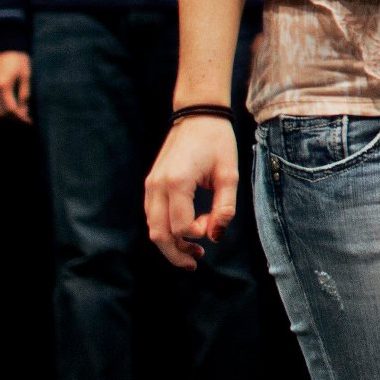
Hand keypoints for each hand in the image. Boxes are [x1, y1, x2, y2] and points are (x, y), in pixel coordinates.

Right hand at [0, 51, 31, 122]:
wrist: (8, 46)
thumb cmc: (20, 60)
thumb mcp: (26, 77)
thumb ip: (24, 94)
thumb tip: (24, 110)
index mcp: (3, 86)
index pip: (11, 109)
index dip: (20, 117)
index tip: (29, 122)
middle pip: (2, 111)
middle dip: (14, 118)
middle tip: (26, 120)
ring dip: (7, 115)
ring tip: (21, 115)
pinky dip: (1, 108)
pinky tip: (12, 108)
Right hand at [143, 116, 240, 269]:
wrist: (197, 115)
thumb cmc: (217, 141)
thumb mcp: (229, 174)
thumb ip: (224, 207)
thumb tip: (215, 236)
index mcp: (177, 182)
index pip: (180, 226)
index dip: (197, 235)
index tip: (213, 227)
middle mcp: (157, 186)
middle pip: (159, 234)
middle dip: (176, 254)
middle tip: (195, 264)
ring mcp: (150, 185)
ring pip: (152, 228)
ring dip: (170, 245)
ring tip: (191, 254)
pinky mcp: (150, 184)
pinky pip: (152, 216)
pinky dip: (165, 230)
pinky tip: (184, 234)